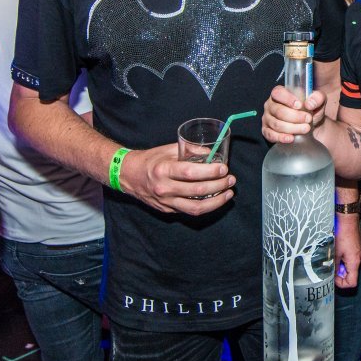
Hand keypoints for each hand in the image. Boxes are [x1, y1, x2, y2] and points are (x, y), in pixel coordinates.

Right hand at [120, 143, 234, 215]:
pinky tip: (215, 199)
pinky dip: (206, 206)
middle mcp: (164, 188)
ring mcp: (166, 202)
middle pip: (197, 190)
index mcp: (164, 170)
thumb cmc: (151, 160)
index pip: (191, 173)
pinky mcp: (168, 210)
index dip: (210, 172)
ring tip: (228, 193)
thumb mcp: (168, 150)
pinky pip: (190, 211)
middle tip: (231, 179)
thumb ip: (190, 151)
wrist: (129, 176)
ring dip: (217, 201)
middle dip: (219, 185)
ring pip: (196, 207)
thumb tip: (212, 154)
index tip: (224, 168)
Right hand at [261, 85, 325, 144]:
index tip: (300, 105)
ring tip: (305, 129)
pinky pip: (270, 135)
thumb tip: (309, 104)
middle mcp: (270, 105)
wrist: (310, 125)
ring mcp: (267, 118)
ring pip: (276, 124)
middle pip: (278, 111)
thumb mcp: (318, 100)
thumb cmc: (310, 109)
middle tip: (308, 119)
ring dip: (292, 128)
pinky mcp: (267, 131)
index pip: (278, 93)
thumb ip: (317, 97)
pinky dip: (281, 138)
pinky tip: (291, 138)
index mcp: (279, 93)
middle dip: (295, 117)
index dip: (288, 99)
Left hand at [334, 215, 360, 288]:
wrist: (348, 218)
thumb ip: (333, 265)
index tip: (333, 279)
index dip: (341, 284)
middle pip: (351, 275)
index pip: (352, 283)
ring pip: (349, 266)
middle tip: (329, 268)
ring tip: (331, 257)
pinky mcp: (356, 248)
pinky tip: (335, 251)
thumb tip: (330, 275)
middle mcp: (359, 259)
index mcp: (354, 262)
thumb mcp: (335, 252)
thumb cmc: (342, 234)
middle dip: (339, 274)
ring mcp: (358, 253)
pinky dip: (342, 259)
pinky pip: (350, 259)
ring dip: (340, 266)